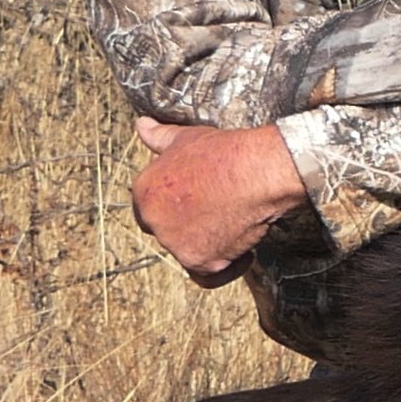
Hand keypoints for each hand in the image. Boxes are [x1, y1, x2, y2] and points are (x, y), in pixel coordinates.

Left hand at [130, 118, 307, 281]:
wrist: (259, 172)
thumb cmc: (225, 152)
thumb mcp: (186, 138)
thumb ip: (159, 137)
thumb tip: (142, 125)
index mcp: (144, 192)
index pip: (148, 211)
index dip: (173, 208)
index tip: (194, 202)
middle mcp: (154, 221)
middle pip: (168, 234)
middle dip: (190, 226)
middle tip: (218, 210)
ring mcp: (176, 244)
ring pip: (188, 253)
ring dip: (209, 244)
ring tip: (232, 222)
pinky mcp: (201, 262)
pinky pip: (208, 275)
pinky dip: (224, 266)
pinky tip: (241, 250)